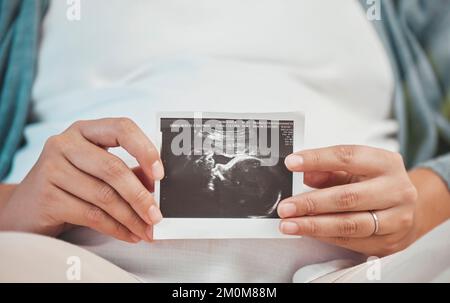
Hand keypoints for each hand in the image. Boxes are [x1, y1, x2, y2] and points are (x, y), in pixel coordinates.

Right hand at [0, 118, 163, 242]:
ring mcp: (52, 168)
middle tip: (157, 216)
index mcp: (86, 130)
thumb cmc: (72, 185)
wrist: (28, 208)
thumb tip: (158, 185)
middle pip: (113, 168)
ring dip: (131, 218)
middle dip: (140, 197)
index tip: (160, 174)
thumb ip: (129, 171)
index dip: (144, 150)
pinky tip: (128, 234)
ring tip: (146, 230)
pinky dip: (115, 228)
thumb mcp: (99, 171)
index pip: (122, 128)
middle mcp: (66, 143)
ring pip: (104, 195)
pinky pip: (91, 215)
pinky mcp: (47, 196)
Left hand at [277, 145, 418, 255]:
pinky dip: (325, 236)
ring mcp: (396, 219)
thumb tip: (304, 173)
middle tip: (286, 206)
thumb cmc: (377, 185)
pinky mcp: (389, 242)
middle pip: (347, 197)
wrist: (408, 210)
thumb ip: (329, 171)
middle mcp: (396, 190)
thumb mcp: (356, 170)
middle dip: (311, 202)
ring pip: (349, 224)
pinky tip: (307, 232)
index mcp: (386, 163)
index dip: (317, 159)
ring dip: (314, 225)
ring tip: (289, 224)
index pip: (347, 157)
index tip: (291, 163)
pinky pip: (351, 241)